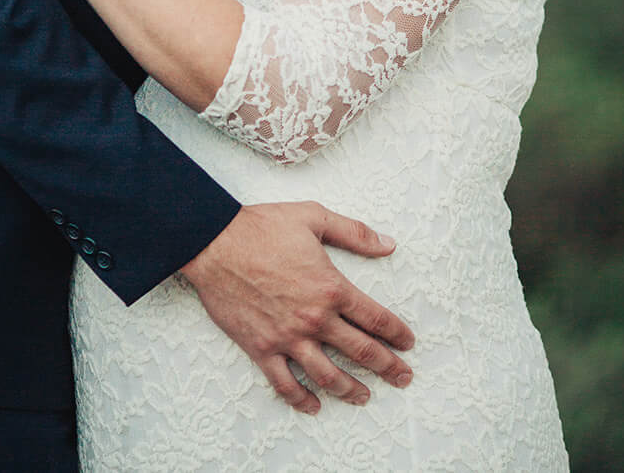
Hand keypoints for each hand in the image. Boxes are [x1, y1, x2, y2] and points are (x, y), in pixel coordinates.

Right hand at [183, 202, 415, 412]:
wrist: (215, 244)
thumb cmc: (263, 228)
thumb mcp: (316, 218)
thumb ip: (355, 233)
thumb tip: (388, 244)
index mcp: (331, 288)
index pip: (375, 318)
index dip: (396, 333)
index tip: (408, 343)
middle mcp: (314, 318)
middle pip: (360, 351)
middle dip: (387, 367)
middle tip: (403, 377)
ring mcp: (287, 338)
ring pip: (327, 375)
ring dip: (349, 389)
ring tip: (364, 397)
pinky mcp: (261, 349)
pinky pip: (284, 383)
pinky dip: (300, 399)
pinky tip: (314, 406)